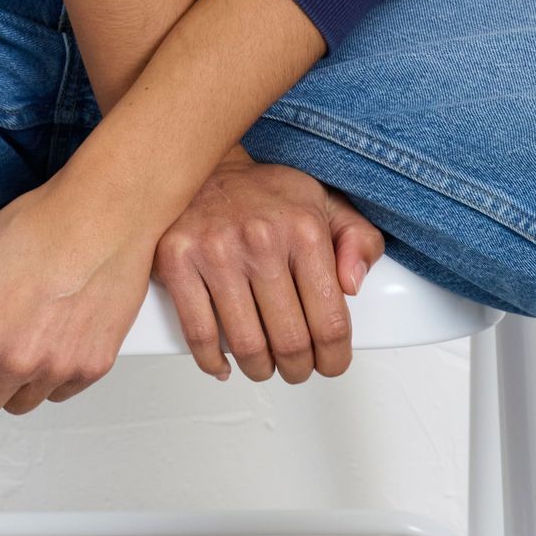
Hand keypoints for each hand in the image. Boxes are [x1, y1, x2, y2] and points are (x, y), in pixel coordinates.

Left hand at [0, 174, 155, 423]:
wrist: (102, 213)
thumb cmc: (37, 227)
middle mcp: (17, 362)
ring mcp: (58, 369)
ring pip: (18, 404)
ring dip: (12, 379)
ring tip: (23, 328)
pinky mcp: (93, 367)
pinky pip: (57, 393)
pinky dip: (50, 373)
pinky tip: (51, 331)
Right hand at [153, 148, 385, 383]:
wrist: (204, 165)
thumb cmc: (265, 194)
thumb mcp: (326, 204)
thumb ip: (360, 241)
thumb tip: (354, 285)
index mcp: (304, 229)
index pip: (330, 321)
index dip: (334, 358)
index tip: (330, 363)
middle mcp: (260, 240)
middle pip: (290, 341)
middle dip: (299, 369)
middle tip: (296, 367)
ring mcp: (215, 251)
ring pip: (246, 345)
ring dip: (260, 370)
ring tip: (264, 365)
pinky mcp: (176, 260)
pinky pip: (199, 334)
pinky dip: (213, 361)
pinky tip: (225, 363)